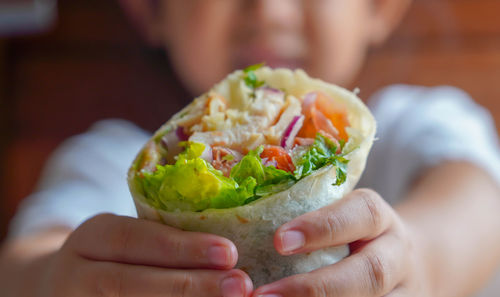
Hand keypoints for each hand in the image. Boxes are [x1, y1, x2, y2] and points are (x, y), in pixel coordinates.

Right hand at [27, 214, 252, 296]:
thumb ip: (163, 239)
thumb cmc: (115, 257)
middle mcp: (74, 276)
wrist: (65, 287)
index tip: (228, 252)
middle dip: (188, 285)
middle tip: (239, 284)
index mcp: (89, 238)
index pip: (132, 239)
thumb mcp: (127, 237)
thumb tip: (229, 251)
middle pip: (129, 284)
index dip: (180, 247)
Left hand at [251, 189, 430, 296]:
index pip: (360, 214)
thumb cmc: (353, 233)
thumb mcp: (343, 213)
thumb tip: (243, 218)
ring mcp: (402, 290)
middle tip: (264, 296)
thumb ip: (310, 214)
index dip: (322, 228)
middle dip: (317, 288)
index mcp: (379, 218)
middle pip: (370, 273)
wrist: (402, 261)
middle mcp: (396, 255)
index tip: (279, 240)